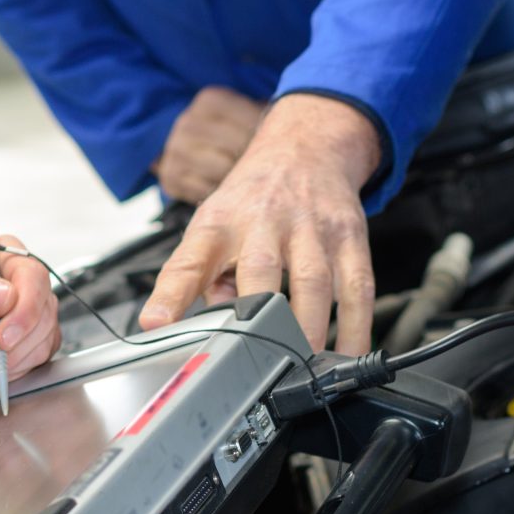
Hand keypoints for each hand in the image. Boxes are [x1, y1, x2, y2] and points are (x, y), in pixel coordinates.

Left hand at [0, 230, 60, 391]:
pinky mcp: (30, 345)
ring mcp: (29, 317)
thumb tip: (4, 294)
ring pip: (36, 347)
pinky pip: (30, 366)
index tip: (2, 338)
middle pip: (39, 318)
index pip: (33, 278)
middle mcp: (22, 284)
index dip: (24, 311)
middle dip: (2, 352)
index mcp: (2, 257)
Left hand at [137, 95, 380, 354]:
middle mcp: (264, 222)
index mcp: (219, 224)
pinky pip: (357, 287)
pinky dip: (355, 326)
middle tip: (260, 363)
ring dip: (310, 330)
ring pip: (314, 282)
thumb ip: (205, 279)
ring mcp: (311, 227)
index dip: (171, 294)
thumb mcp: (213, 227)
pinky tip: (348, 353)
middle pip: (260, 270)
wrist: (306, 146)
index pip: (188, 260)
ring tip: (304, 366)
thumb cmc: (252, 198)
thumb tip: (207, 328)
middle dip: (261, 318)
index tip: (156, 324)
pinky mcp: (349, 235)